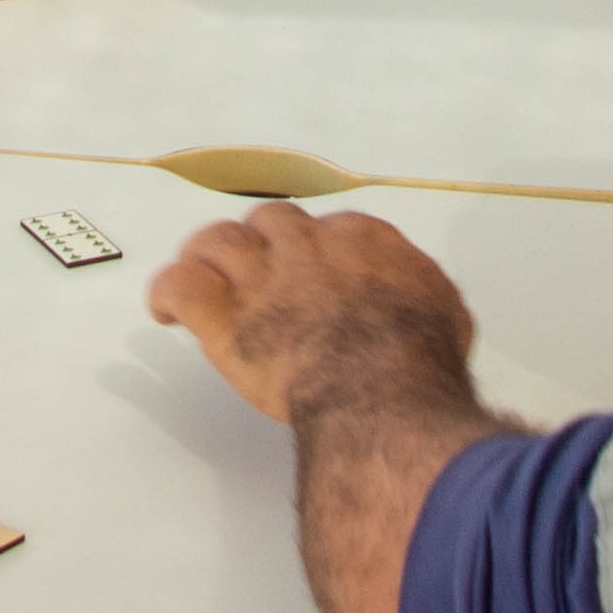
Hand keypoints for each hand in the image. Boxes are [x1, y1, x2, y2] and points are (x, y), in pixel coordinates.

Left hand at [147, 203, 475, 426]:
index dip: (314, 252)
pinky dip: (166, 294)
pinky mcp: (223, 318)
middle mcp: (305, 246)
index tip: (312, 274)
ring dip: (207, 258)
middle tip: (255, 273)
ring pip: (215, 240)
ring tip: (203, 278)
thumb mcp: (448, 314)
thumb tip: (424, 306)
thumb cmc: (421, 360)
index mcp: (360, 239)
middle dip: (260, 244)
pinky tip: (165, 312)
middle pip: (268, 222)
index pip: (328, 228)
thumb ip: (424, 296)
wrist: (381, 390)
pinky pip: (179, 287)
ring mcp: (260, 277)